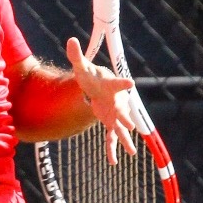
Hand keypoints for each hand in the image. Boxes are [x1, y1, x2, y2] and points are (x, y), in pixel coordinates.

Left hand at [65, 35, 138, 163]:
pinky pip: (111, 137)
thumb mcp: (82, 66)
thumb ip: (76, 55)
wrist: (98, 86)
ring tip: (131, 152)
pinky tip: (114, 162)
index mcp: (111, 86)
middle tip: (130, 127)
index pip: (118, 83)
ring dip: (125, 140)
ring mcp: (114, 114)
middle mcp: (116, 101)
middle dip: (126, 119)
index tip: (131, 84)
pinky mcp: (110, 122)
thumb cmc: (92, 76)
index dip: (123, 84)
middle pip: (122, 110)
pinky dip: (112, 149)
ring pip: (120, 128)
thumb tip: (70, 40)